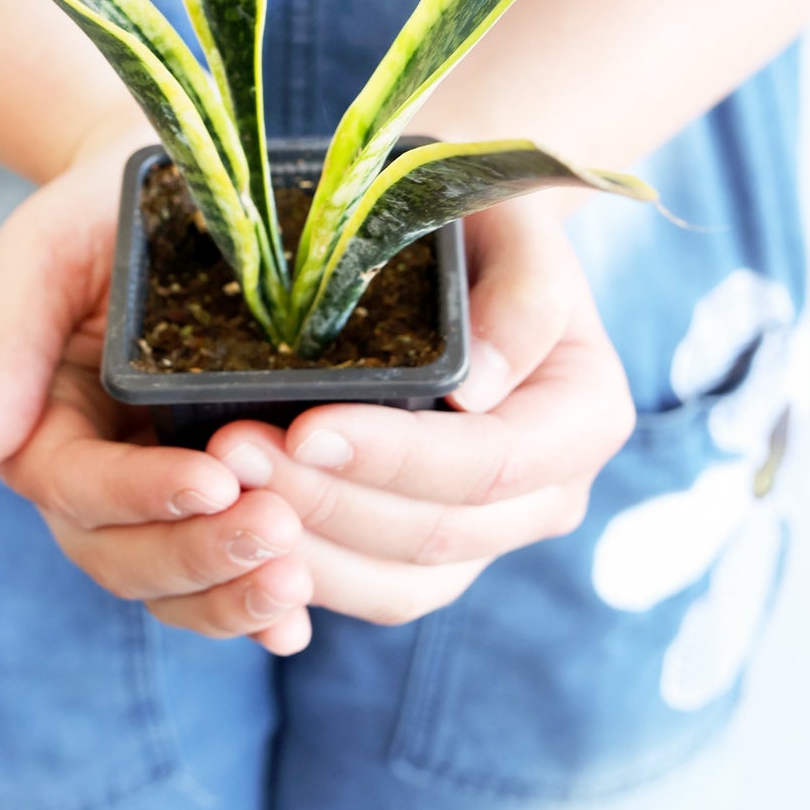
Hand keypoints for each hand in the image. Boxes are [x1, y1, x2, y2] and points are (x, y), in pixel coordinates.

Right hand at [0, 118, 315, 655]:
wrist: (170, 191)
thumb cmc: (95, 214)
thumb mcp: (40, 257)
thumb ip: (2, 350)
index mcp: (42, 430)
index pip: (80, 489)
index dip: (143, 494)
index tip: (218, 479)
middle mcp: (96, 481)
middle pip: (125, 559)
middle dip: (199, 557)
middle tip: (280, 536)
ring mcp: (156, 498)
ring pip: (174, 585)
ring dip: (231, 597)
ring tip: (298, 581)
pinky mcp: (218, 501)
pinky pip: (224, 576)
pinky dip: (254, 612)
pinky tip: (294, 629)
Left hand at [204, 196, 634, 624]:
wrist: (455, 240)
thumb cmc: (479, 218)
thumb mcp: (511, 223)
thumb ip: (522, 296)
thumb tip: (479, 388)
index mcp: (586, 416)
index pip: (492, 463)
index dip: (396, 457)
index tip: (307, 425)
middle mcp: (551, 494)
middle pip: (437, 534)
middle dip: (326, 500)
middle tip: (231, 450)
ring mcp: (492, 535)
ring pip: (400, 585)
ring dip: (303, 547)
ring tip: (222, 487)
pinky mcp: (432, 556)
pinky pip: (371, 592)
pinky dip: (304, 573)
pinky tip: (239, 531)